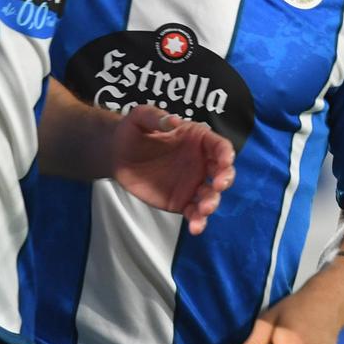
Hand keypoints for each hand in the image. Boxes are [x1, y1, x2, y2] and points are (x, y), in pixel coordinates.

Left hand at [110, 104, 233, 234]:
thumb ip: (155, 116)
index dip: (225, 153)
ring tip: (204, 209)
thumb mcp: (140, 117)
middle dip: (225, 178)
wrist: (117, 155)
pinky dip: (198, 221)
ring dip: (212, 203)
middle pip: (222, 172)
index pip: (219, 146)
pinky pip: (194, 213)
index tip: (225, 161)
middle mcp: (201, 162)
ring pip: (210, 195)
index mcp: (197, 139)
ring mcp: (193, 183)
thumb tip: (174, 121)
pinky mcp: (181, 201)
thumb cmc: (132, 131)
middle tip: (219, 185)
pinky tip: (195, 228)